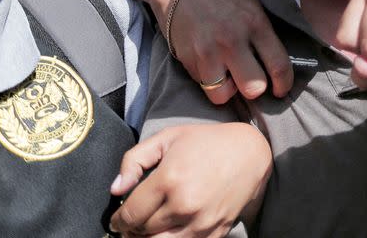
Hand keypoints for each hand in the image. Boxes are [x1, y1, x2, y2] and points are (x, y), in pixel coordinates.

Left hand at [110, 123, 271, 236]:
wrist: (249, 152)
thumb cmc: (207, 141)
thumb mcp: (168, 138)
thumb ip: (135, 160)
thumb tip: (116, 189)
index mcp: (169, 180)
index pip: (130, 214)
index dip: (118, 220)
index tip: (118, 219)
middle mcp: (184, 205)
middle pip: (143, 233)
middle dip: (132, 229)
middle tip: (132, 222)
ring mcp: (201, 222)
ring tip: (147, 230)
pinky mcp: (216, 232)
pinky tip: (169, 232)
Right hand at [165, 0, 292, 103]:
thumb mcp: (252, 6)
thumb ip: (265, 34)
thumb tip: (277, 67)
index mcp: (255, 23)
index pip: (279, 65)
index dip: (284, 84)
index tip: (281, 89)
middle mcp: (232, 40)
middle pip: (254, 87)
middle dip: (256, 88)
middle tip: (252, 79)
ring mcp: (208, 52)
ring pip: (226, 95)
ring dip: (230, 88)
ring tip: (228, 73)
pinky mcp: (189, 60)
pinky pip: (205, 87)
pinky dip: (210, 82)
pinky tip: (211, 66)